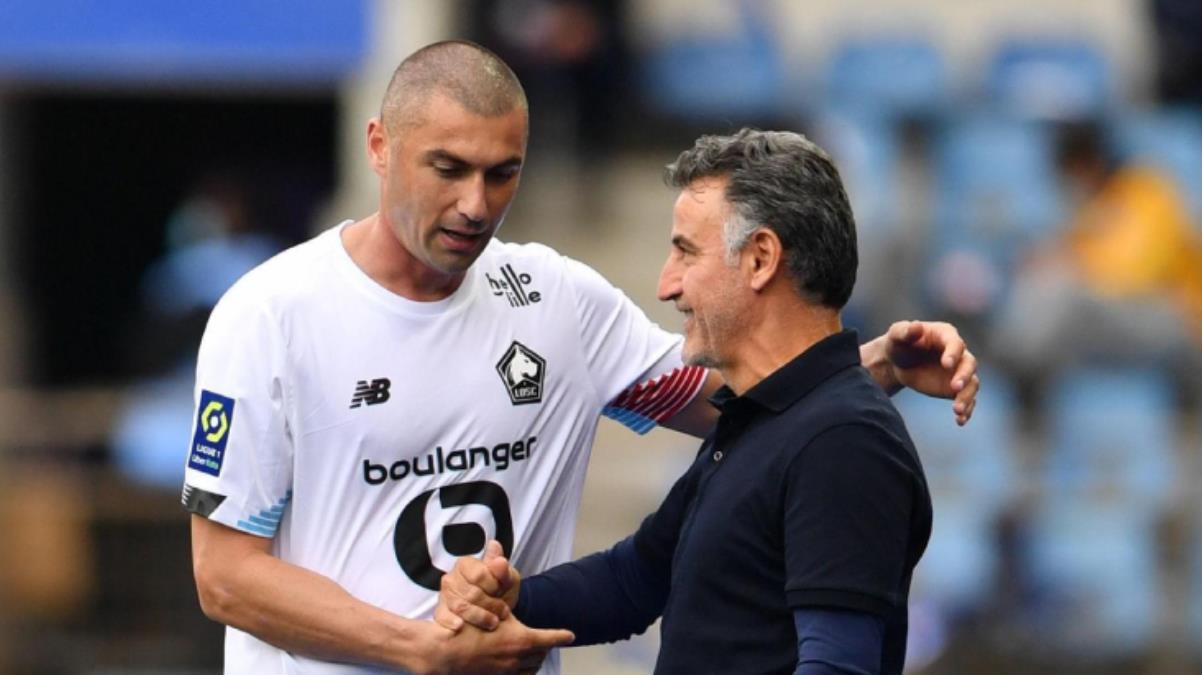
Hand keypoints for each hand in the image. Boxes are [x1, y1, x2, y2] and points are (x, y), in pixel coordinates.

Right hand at [420, 614, 572, 674]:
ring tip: (534, 655)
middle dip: (545, 647)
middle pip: (541, 655)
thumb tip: (513, 602)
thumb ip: (507, 607)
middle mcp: (518, 659)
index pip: (551, 638)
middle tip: (546, 642)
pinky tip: (517, 668)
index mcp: (522, 640)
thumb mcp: (493, 611)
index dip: (562, 636)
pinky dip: (521, 672)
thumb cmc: (467, 627)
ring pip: (530, 670)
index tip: (570, 635)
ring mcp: (507, 672)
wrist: (444, 651)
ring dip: (535, 662)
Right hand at [436, 540, 521, 631]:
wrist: (496, 611)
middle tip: (503, 612)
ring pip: (459, 606)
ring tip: (493, 622)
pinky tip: (460, 627)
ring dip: (479, 616)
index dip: (492, 586)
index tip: (502, 592)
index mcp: (466, 564)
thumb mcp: (508, 579)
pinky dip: (451, 621)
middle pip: (469, 592)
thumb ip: (502, 569)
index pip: (478, 574)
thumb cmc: (501, 591)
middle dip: (489, 604)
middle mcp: (451, 578)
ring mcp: (444, 596)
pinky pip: (442, 617)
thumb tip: (496, 552)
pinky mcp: (441, 612)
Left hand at [880, 320, 979, 425]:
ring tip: (957, 411)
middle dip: (964, 376)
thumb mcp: (897, 334)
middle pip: (969, 364)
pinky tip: (960, 421)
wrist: (898, 362)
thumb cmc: (899, 343)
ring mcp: (959, 372)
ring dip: (967, 397)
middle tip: (954, 388)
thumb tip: (916, 326)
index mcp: (946, 335)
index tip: (946, 364)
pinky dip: (967, 410)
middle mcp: (958, 353)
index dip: (953, 353)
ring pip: (972, 384)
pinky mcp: (956, 389)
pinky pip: (967, 400)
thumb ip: (905, 331)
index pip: (955, 343)